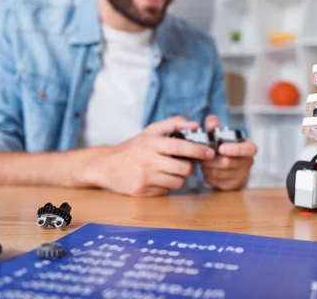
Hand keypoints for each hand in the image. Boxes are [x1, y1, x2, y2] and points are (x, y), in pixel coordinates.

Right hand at [86, 116, 215, 196]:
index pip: (179, 147)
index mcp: (150, 143)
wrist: (106, 166)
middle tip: (185, 163)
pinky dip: (166, 186)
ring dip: (179, 177)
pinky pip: (166, 191)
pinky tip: (157, 179)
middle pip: (183, 168)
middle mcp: (147, 160)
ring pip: (178, 182)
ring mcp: (144, 178)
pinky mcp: (141, 192)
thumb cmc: (133, 147)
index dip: (197, 150)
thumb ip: (173, 124)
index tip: (210, 152)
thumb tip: (195, 124)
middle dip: (190, 166)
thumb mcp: (150, 131)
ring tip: (169, 170)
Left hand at [200, 115, 257, 190]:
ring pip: (220, 173)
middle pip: (227, 162)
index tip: (221, 148)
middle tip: (201, 155)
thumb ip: (214, 125)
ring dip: (207, 167)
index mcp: (249, 147)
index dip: (235, 149)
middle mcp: (248, 162)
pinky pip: (217, 181)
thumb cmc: (224, 145)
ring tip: (202, 161)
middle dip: (211, 159)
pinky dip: (208, 175)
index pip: (248, 149)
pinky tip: (206, 169)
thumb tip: (211, 124)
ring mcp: (241, 175)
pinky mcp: (232, 185)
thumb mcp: (220, 133)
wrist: (229, 165)